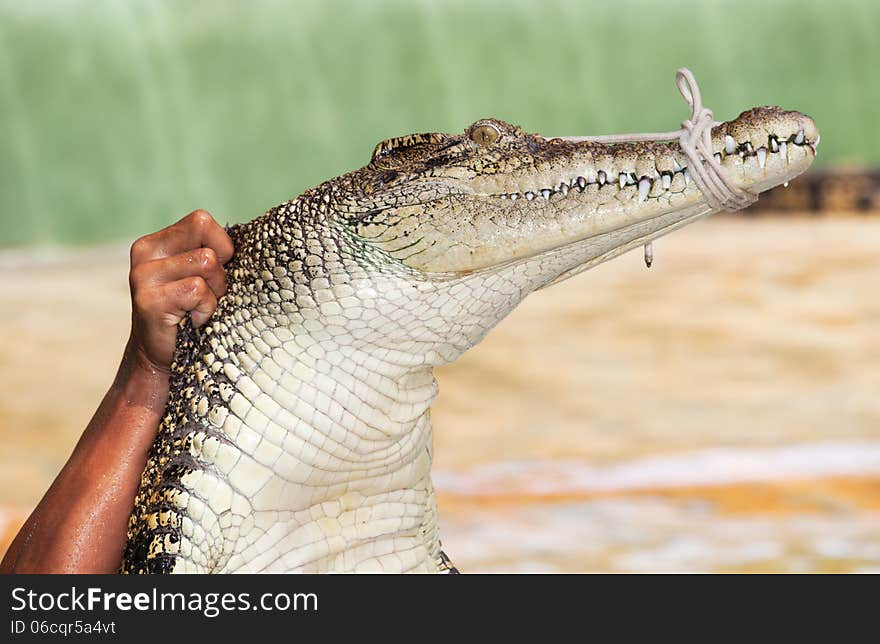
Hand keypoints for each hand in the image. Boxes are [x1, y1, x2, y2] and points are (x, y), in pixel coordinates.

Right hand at [127, 210, 233, 372]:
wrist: (160, 359)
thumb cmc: (190, 314)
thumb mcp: (199, 275)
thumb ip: (212, 252)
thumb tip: (256, 238)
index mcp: (156, 242)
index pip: (202, 221)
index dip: (221, 246)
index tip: (215, 273)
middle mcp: (145, 253)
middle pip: (209, 245)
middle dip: (220, 273)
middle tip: (204, 296)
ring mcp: (143, 276)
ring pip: (207, 265)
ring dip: (213, 293)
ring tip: (197, 309)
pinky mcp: (149, 300)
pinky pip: (198, 290)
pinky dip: (205, 309)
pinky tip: (192, 321)